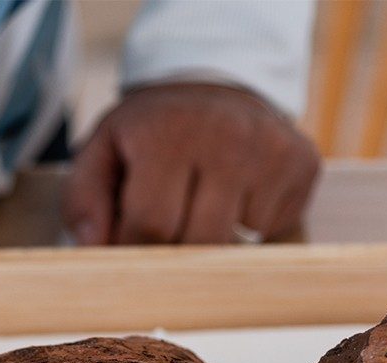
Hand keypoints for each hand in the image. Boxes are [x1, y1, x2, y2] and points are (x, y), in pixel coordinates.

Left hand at [64, 83, 320, 245]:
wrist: (213, 86)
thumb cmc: (149, 134)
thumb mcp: (102, 152)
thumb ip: (84, 201)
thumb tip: (94, 248)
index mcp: (168, 134)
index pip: (152, 227)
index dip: (135, 250)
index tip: (128, 247)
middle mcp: (226, 138)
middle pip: (197, 242)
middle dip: (173, 251)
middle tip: (163, 233)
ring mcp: (271, 150)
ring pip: (235, 244)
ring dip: (209, 243)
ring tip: (195, 211)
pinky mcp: (302, 165)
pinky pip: (269, 231)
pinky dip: (246, 231)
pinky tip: (233, 200)